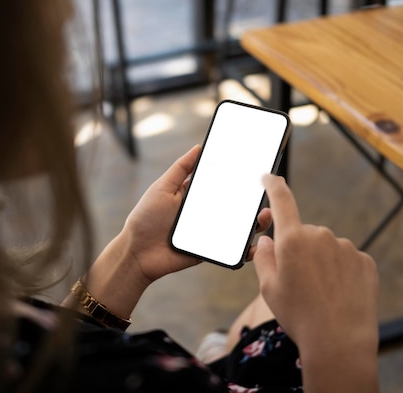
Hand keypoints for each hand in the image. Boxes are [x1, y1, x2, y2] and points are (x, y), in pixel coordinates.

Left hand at [64, 147, 271, 322]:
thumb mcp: (162, 188)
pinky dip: (245, 248)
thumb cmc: (145, 219)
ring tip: (264, 215)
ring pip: (238, 226)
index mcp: (195, 196)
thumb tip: (199, 148)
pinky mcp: (210, 251)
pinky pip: (231, 250)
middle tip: (266, 191)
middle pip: (235, 205)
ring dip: (255, 222)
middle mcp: (205, 213)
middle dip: (253, 199)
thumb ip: (181, 170)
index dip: (237, 177)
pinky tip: (253, 244)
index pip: (221, 184)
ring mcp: (210, 232)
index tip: (255, 167)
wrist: (136, 253)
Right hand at [253, 175, 378, 392]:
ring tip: (320, 293)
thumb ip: (263, 258)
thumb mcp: (268, 288)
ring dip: (321, 262)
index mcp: (292, 240)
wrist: (339, 341)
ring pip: (326, 248)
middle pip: (304, 234)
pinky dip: (340, 272)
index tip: (269, 176)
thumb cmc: (298, 315)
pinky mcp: (365, 261)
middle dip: (298, 249)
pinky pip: (346, 260)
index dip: (273, 185)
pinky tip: (337, 294)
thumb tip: (266, 242)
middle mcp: (320, 236)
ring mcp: (346, 248)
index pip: (282, 200)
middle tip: (297, 281)